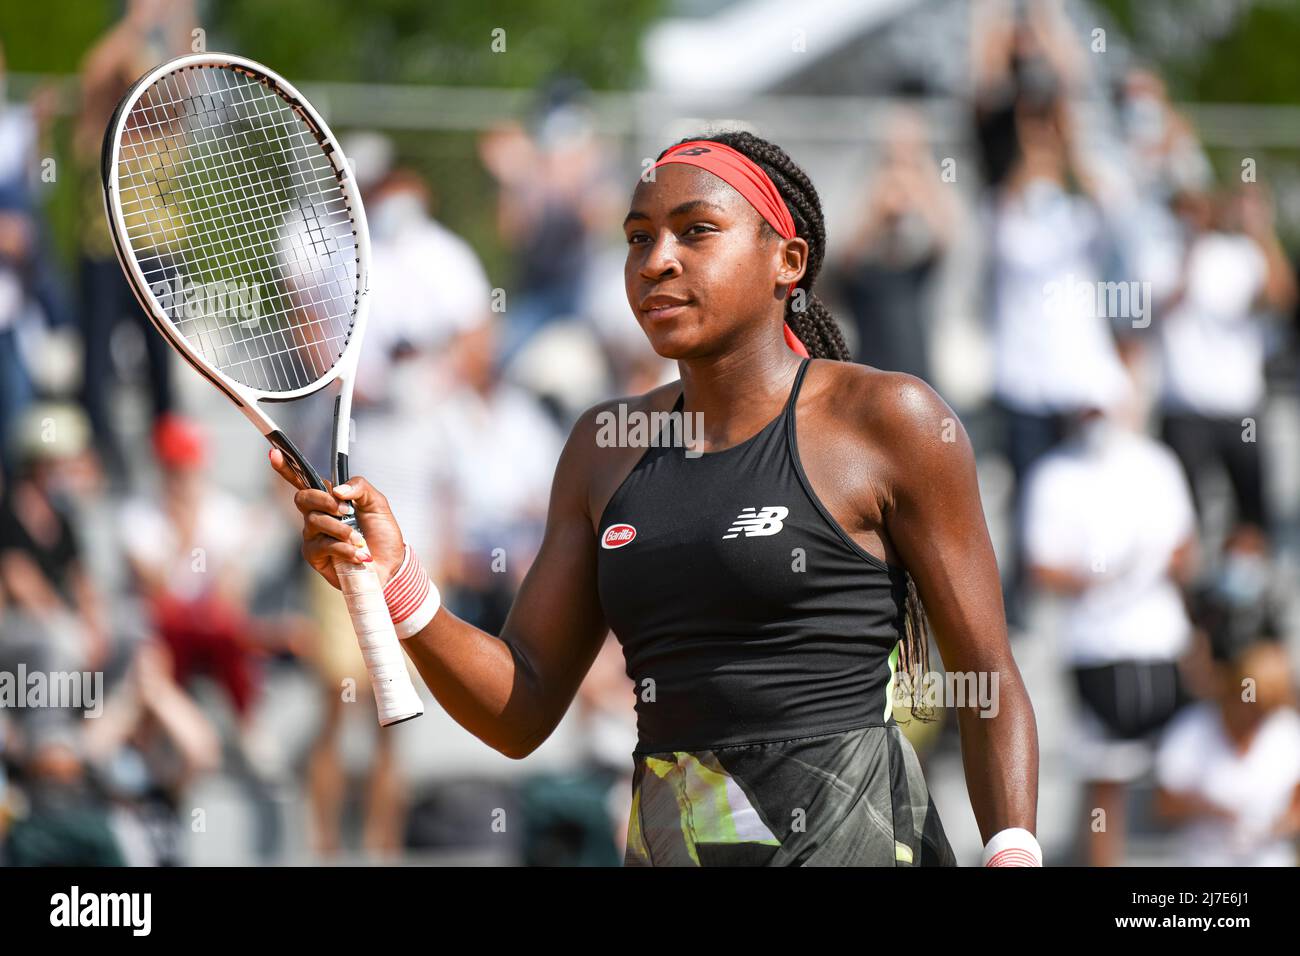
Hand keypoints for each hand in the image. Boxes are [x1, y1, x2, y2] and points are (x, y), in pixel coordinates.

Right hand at [269, 447, 405, 588]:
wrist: (390, 564)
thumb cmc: (381, 533)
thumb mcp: (377, 503)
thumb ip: (360, 488)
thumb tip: (337, 490)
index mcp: (330, 499)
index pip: (303, 480)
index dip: (286, 467)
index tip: (274, 452)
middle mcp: (317, 514)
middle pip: (303, 498)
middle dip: (324, 501)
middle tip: (345, 510)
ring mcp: (314, 535)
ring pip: (314, 522)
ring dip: (341, 530)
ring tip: (360, 540)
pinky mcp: (315, 556)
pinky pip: (322, 546)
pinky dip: (343, 548)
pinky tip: (359, 555)